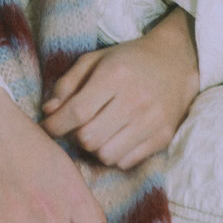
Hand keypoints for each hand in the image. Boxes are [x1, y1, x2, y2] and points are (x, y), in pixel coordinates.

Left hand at [41, 8, 199, 170]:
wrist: (175, 62)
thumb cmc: (127, 60)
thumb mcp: (93, 60)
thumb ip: (67, 84)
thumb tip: (48, 112)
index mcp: (115, 75)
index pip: (78, 111)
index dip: (56, 125)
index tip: (47, 127)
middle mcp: (135, 100)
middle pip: (90, 138)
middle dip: (76, 136)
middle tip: (77, 126)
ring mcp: (152, 121)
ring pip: (107, 155)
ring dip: (95, 148)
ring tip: (97, 131)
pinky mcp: (163, 137)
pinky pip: (127, 162)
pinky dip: (114, 155)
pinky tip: (115, 137)